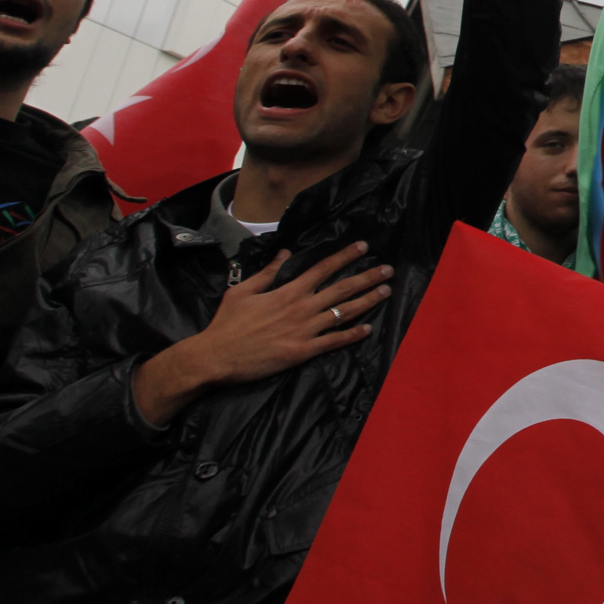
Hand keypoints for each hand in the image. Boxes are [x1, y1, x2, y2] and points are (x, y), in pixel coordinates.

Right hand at [131, 242, 391, 425]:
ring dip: (367, 301)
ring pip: (343, 313)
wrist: (215, 356)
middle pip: (341, 289)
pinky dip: (352, 335)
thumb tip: (285, 253)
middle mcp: (301, 308)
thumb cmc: (226, 324)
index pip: (322, 269)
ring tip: (386, 291)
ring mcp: (304, 331)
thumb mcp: (242, 291)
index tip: (363, 246)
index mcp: (287, 292)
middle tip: (388, 269)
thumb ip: (267, 272)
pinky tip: (368, 329)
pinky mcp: (302, 352)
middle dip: (367, 277)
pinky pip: (333, 342)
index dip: (344, 257)